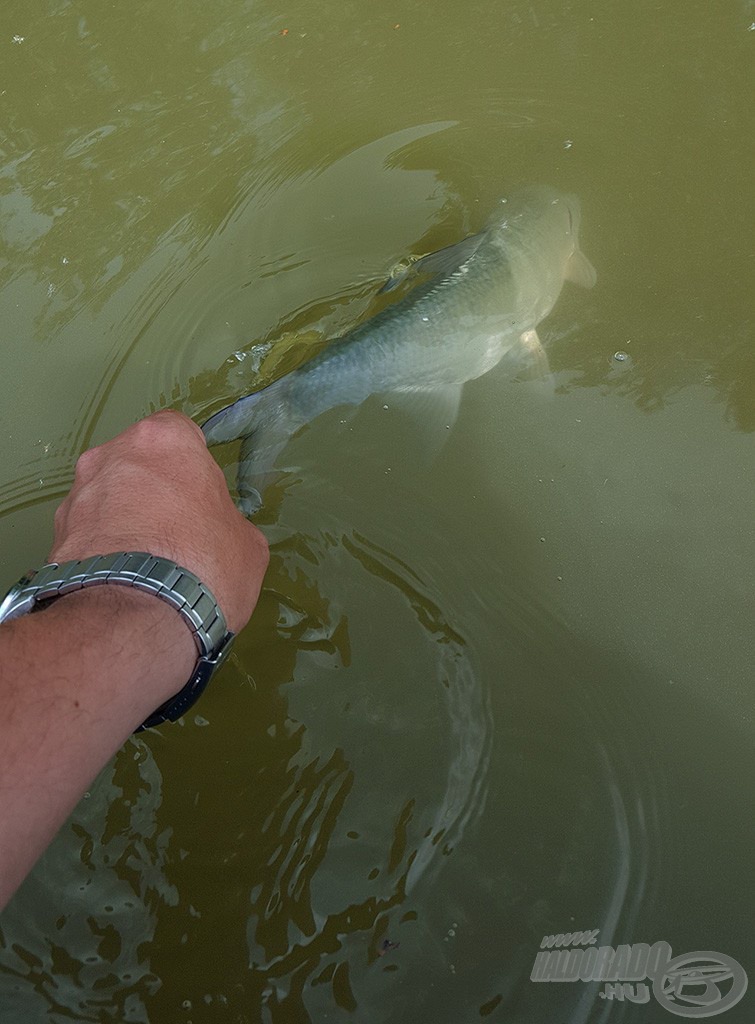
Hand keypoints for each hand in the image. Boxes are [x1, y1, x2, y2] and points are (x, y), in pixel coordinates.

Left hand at [49, 411, 268, 633]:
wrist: (134, 620)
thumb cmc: (203, 567)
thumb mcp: (248, 543)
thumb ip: (226, 520)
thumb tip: (216, 531)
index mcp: (162, 440)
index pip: (178, 431)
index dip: (193, 463)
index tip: (202, 493)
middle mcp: (110, 455)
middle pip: (136, 462)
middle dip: (153, 488)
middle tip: (177, 530)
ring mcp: (76, 495)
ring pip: (107, 497)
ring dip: (124, 519)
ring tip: (146, 563)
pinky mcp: (54, 536)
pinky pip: (87, 533)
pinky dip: (102, 549)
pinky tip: (123, 581)